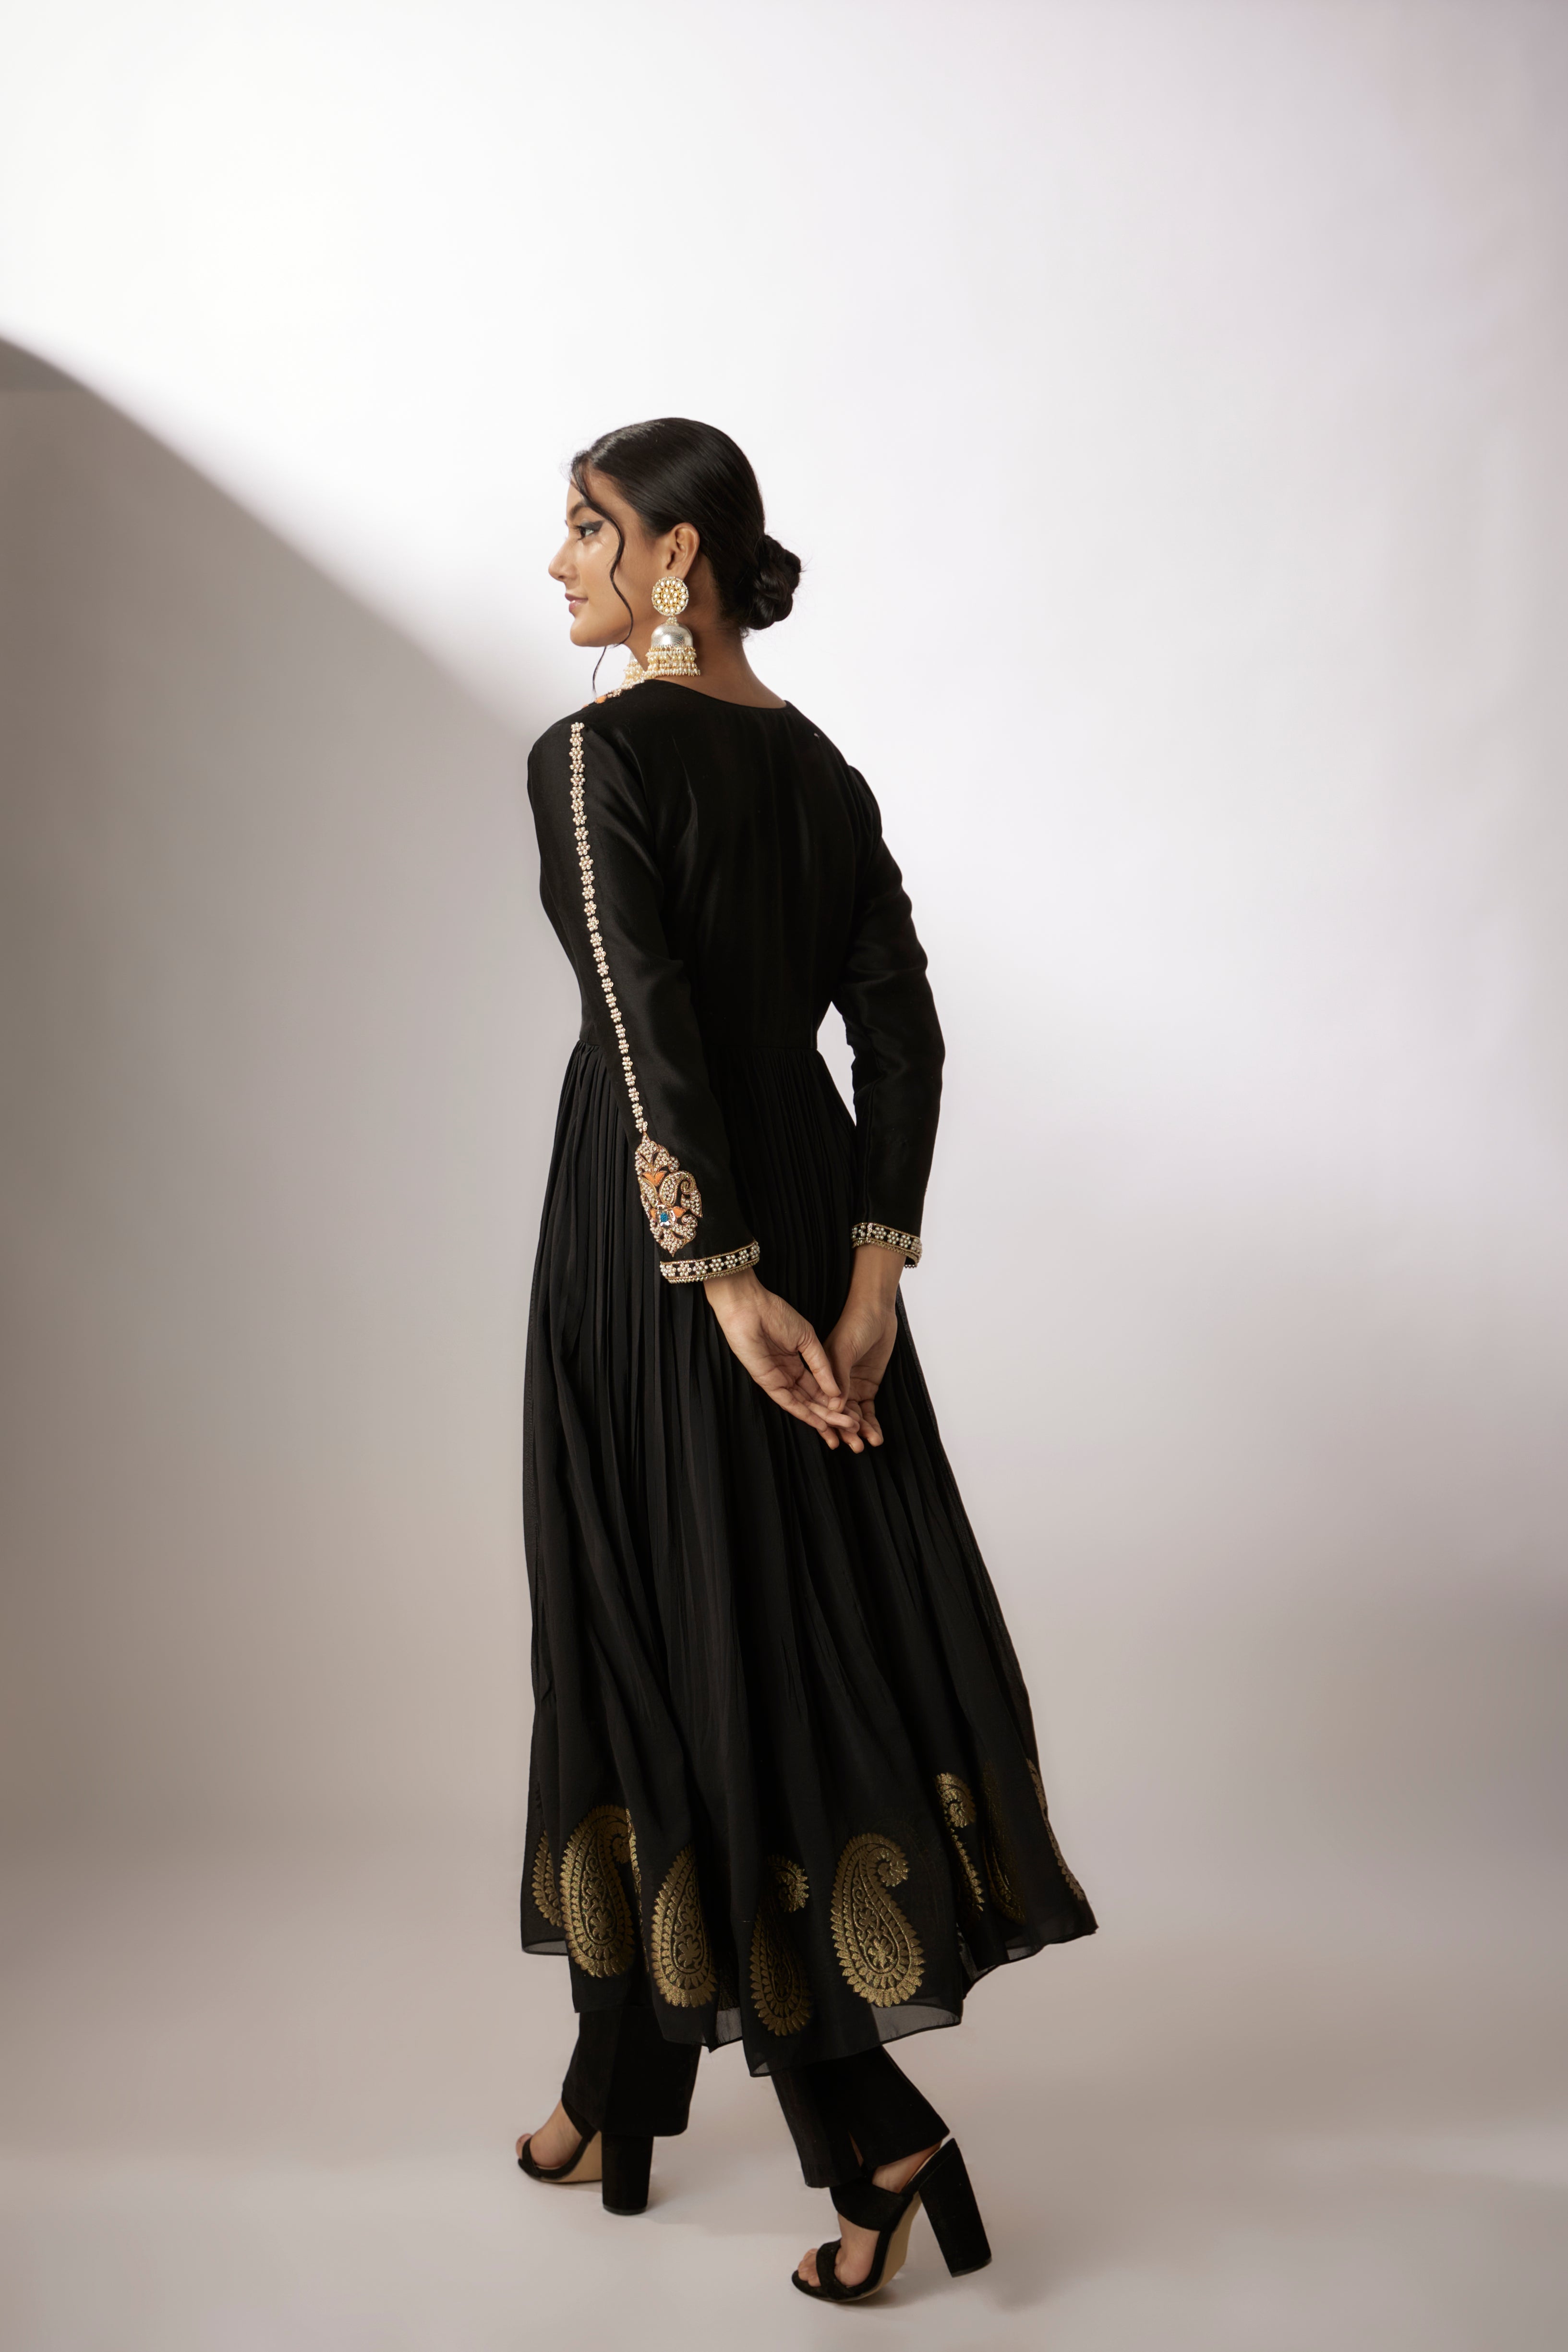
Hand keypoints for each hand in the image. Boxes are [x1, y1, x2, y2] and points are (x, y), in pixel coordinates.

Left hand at [703, 1269, 859, 1446]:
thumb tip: (836, 1390)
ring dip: (822, 1417)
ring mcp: (777, 1379)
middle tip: (852, 1425)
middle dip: (832, 1414)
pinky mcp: (766, 1381)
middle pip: (812, 1400)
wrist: (750, 1306)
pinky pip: (786, 1401)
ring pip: (802, 1404)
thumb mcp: (808, 1339)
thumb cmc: (775, 1314)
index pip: (818, 1387)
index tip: (852, 1410)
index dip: (835, 1400)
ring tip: (843, 1427)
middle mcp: (787, 1374)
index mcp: (796, 1362)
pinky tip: (819, 1422)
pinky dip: (803, 1413)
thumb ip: (821, 1365)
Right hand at [822, 1245, 902, 1451]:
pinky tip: (876, 1436)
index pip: (822, 1404)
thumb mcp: (843, 1349)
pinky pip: (868, 1409)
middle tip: (854, 1447)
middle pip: (838, 1414)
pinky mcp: (867, 1385)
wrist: (877, 1311)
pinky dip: (872, 1423)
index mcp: (822, 1375)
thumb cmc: (855, 1324)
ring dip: (861, 1430)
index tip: (834, 1438)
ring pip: (854, 1415)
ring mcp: (851, 1385)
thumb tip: (835, 1408)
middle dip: (846, 1431)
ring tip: (868, 1444)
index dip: (827, 1422)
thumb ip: (839, 1378)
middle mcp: (834, 1384)